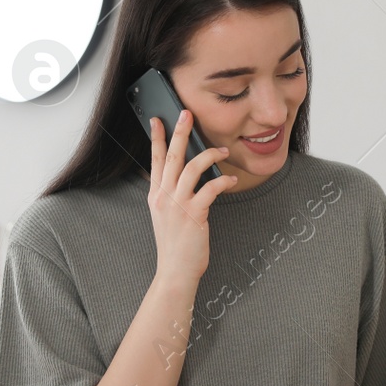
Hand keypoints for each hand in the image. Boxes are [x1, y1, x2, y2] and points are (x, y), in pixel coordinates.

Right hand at [146, 109, 235, 284]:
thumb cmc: (174, 246)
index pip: (154, 160)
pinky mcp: (194, 215)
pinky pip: (210, 189)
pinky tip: (231, 180)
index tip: (157, 119)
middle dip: (180, 132)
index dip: (156, 138)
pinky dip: (222, 181)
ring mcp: (177, 205)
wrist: (175, 271)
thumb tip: (183, 176)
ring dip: (209, 155)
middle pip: (171, 156)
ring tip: (223, 150)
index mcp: (156, 195)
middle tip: (186, 113)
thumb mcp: (165, 216)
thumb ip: (170, 195)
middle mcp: (163, 197)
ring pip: (191, 168)